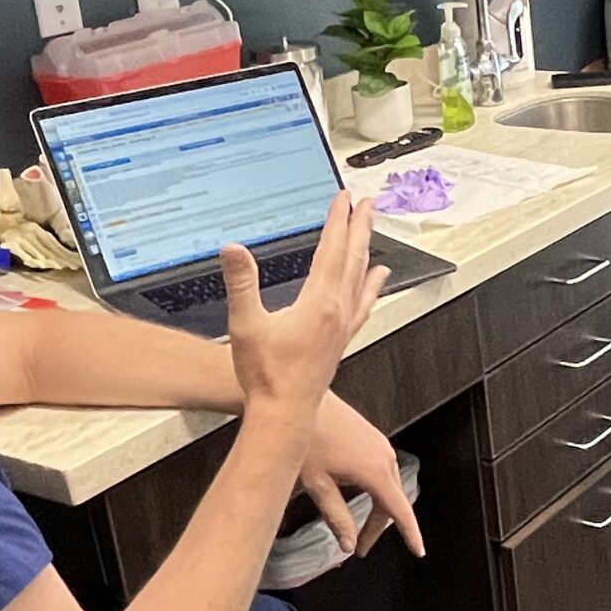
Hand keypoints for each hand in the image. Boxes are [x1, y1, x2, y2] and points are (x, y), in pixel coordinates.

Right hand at [222, 195, 386, 423]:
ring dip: (367, 250)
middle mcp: (337, 310)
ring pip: (361, 278)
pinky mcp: (342, 340)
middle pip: (354, 258)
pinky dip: (372, 286)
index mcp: (319, 302)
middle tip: (368, 203)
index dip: (338, 220)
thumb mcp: (246, 324)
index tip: (344, 198)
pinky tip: (377, 281)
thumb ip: (241, 283)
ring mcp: (343, 326)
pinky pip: (363, 304)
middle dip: (360, 227)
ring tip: (373, 231)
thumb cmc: (267, 375)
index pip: (332, 249)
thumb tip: (233, 249)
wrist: (285, 413)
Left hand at [301, 395, 426, 558]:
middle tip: (359, 547)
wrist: (302, 399)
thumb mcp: (317, 484)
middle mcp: (384, 457)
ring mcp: (380, 445)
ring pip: (386, 487)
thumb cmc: (306, 436)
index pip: (399, 511)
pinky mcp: (372, 438)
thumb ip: (336, 517)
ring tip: (356, 525)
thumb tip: (347, 543)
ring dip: (375, 509)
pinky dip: (373, 491)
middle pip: (391, 503)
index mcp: (375, 471)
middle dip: (377, 528)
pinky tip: (355, 495)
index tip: (418, 551)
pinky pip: (381, 471)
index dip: (410, 534)